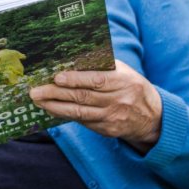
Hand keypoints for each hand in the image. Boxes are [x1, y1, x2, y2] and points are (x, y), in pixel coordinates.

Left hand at [29, 59, 162, 151]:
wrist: (152, 116)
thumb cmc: (130, 86)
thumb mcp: (123, 71)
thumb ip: (101, 65)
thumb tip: (71, 58)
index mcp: (123, 81)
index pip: (96, 80)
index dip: (75, 79)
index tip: (56, 77)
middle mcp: (118, 100)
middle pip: (83, 97)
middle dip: (56, 94)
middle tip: (35, 91)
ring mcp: (112, 117)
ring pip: (79, 113)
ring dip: (55, 107)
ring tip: (38, 101)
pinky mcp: (107, 130)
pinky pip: (83, 122)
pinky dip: (65, 115)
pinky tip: (51, 109)